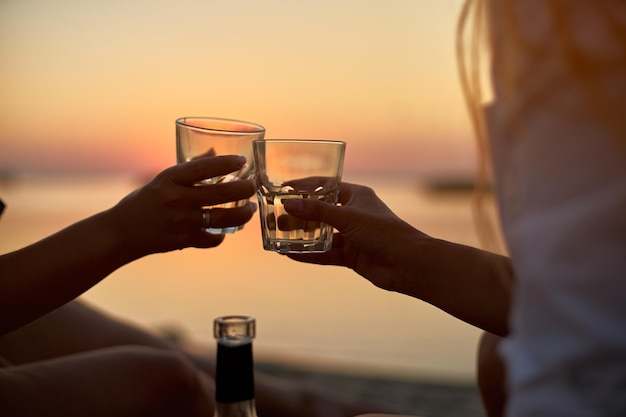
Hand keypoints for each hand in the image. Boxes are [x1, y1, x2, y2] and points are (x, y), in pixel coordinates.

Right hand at [106, 155, 256, 256]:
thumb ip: (190, 169)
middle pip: (221, 192)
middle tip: (252, 186)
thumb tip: (215, 151)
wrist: (119, 233)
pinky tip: (225, 229)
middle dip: (244, 188)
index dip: (226, 163)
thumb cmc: (144, 202)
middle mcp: (176, 199)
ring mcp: (181, 222)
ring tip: (250, 209)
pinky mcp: (183, 241)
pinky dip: (221, 235)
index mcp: (169, 179)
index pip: (204, 167)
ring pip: (224, 217)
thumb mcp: (162, 180)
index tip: (241, 161)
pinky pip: (213, 238)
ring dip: (243, 213)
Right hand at [283, 182, 429, 291]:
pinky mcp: (351, 256)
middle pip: (320, 211)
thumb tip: (289, 204)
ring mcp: (351, 236)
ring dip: (301, 235)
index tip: (282, 188)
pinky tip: (289, 254)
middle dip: (299, 214)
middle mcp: (353, 214)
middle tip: (275, 215)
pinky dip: (309, 254)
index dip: (304, 186)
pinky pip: (325, 253)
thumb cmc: (385, 233)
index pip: (325, 186)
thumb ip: (318, 211)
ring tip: (277, 235)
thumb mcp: (348, 218)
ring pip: (320, 234)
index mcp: (356, 196)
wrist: (408, 265)